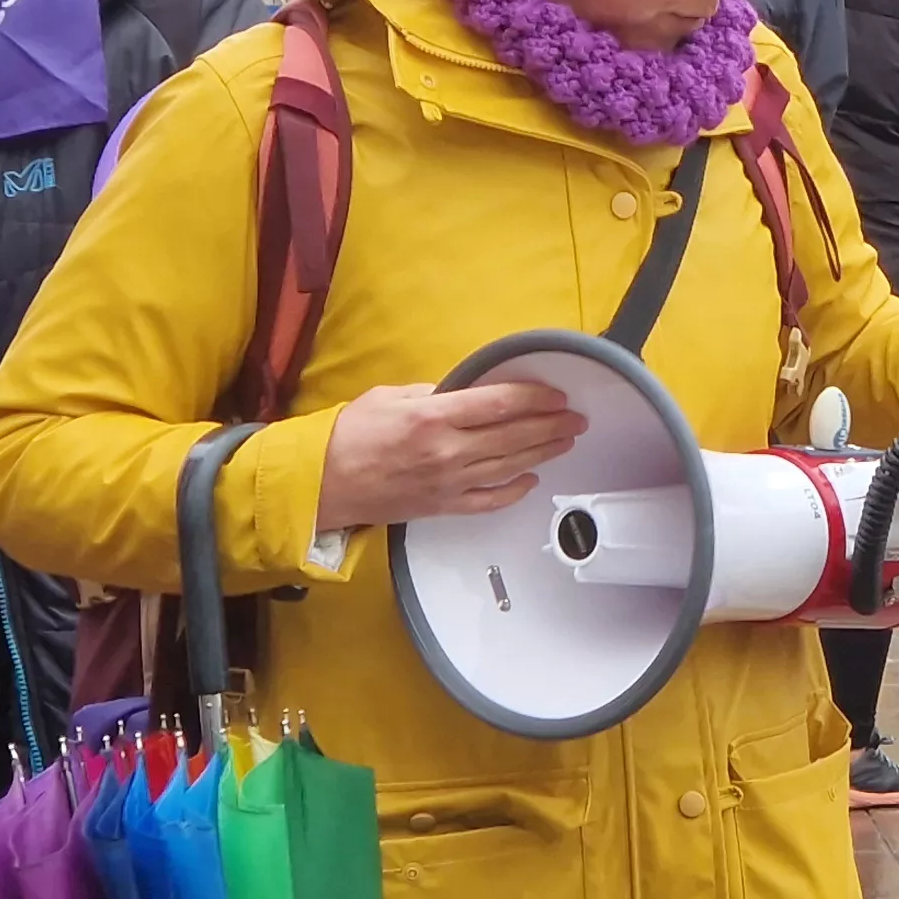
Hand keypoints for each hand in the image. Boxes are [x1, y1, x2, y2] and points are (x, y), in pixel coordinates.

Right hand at [313, 382, 582, 531]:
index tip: (556, 393)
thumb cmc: (348, 435)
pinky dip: (514, 490)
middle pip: (513, 435)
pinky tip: (532, 479)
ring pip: (509, 466)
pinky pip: (489, 500)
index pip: (499, 403)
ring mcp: (449, 482)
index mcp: (434, 416)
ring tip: (566, 440)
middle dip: (550, 424)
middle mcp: (448, 450)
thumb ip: (431, 393)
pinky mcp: (444, 507)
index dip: (534, 397)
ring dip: (543, 452)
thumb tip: (465, 391)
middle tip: (576, 417)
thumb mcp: (388, 396)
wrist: (322, 485)